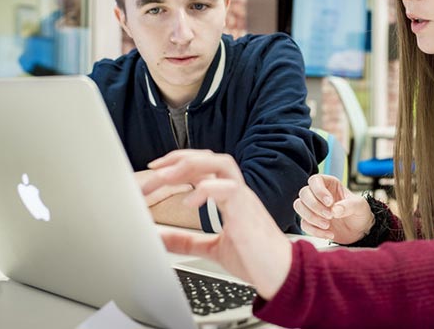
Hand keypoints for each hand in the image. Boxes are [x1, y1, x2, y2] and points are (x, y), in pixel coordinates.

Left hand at [143, 149, 291, 299]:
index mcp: (229, 196)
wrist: (282, 276)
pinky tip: (189, 201)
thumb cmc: (256, 259)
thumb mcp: (211, 247)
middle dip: (177, 160)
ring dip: (190, 166)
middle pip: (208, 158)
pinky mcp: (247, 212)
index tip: (153, 171)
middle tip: (151, 173)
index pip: (203, 166)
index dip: (177, 163)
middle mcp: (237, 192)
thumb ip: (186, 240)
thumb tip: (159, 237)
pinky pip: (230, 189)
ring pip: (221, 163)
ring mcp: (244, 199)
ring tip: (165, 177)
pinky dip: (207, 189)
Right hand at [294, 174, 373, 244]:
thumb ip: (349, 206)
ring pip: (299, 206)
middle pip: (304, 193)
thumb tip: (335, 210)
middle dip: (314, 206)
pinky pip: (304, 224)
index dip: (319, 191)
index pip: (315, 180)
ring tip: (327, 225)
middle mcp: (318, 194)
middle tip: (330, 216)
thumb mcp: (360, 206)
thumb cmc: (360, 213)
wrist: (360, 231)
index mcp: (330, 184)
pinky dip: (315, 230)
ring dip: (311, 217)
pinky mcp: (311, 222)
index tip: (330, 202)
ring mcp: (313, 208)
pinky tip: (329, 234)